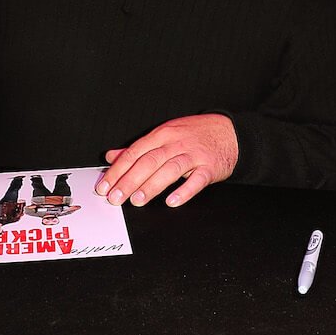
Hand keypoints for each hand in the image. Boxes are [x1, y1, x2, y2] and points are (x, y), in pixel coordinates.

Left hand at [96, 113, 237, 207]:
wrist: (230, 132)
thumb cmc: (195, 134)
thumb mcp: (165, 134)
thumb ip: (138, 148)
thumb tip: (112, 156)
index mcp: (162, 134)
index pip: (135, 152)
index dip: (118, 170)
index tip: (105, 186)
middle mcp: (177, 142)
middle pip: (149, 161)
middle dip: (129, 181)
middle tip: (115, 198)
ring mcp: (194, 154)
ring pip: (170, 169)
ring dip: (151, 186)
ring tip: (137, 200)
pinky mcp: (210, 167)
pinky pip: (197, 180)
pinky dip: (184, 191)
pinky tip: (172, 202)